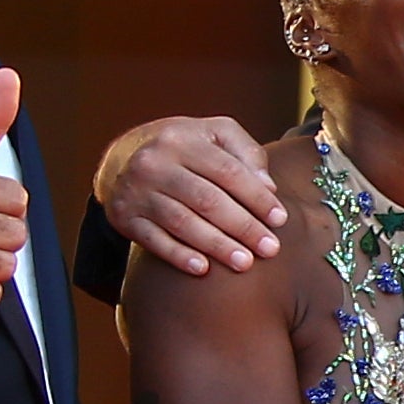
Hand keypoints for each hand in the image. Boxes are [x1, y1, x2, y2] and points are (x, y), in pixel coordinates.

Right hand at [100, 111, 287, 278]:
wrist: (123, 156)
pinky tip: (203, 269)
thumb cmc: (185, 148)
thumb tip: (268, 187)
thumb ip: (246, 152)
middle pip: (206, 200)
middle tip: (270, 249)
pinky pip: (153, 240)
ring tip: (245, 263)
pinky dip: (178, 256)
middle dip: (243, 227)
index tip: (280, 219)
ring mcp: (136, 191)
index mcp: (182, 140)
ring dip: (216, 245)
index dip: (256, 197)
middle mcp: (154, 163)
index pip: (227, 171)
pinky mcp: (124, 216)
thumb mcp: (214, 134)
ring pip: (182, 222)